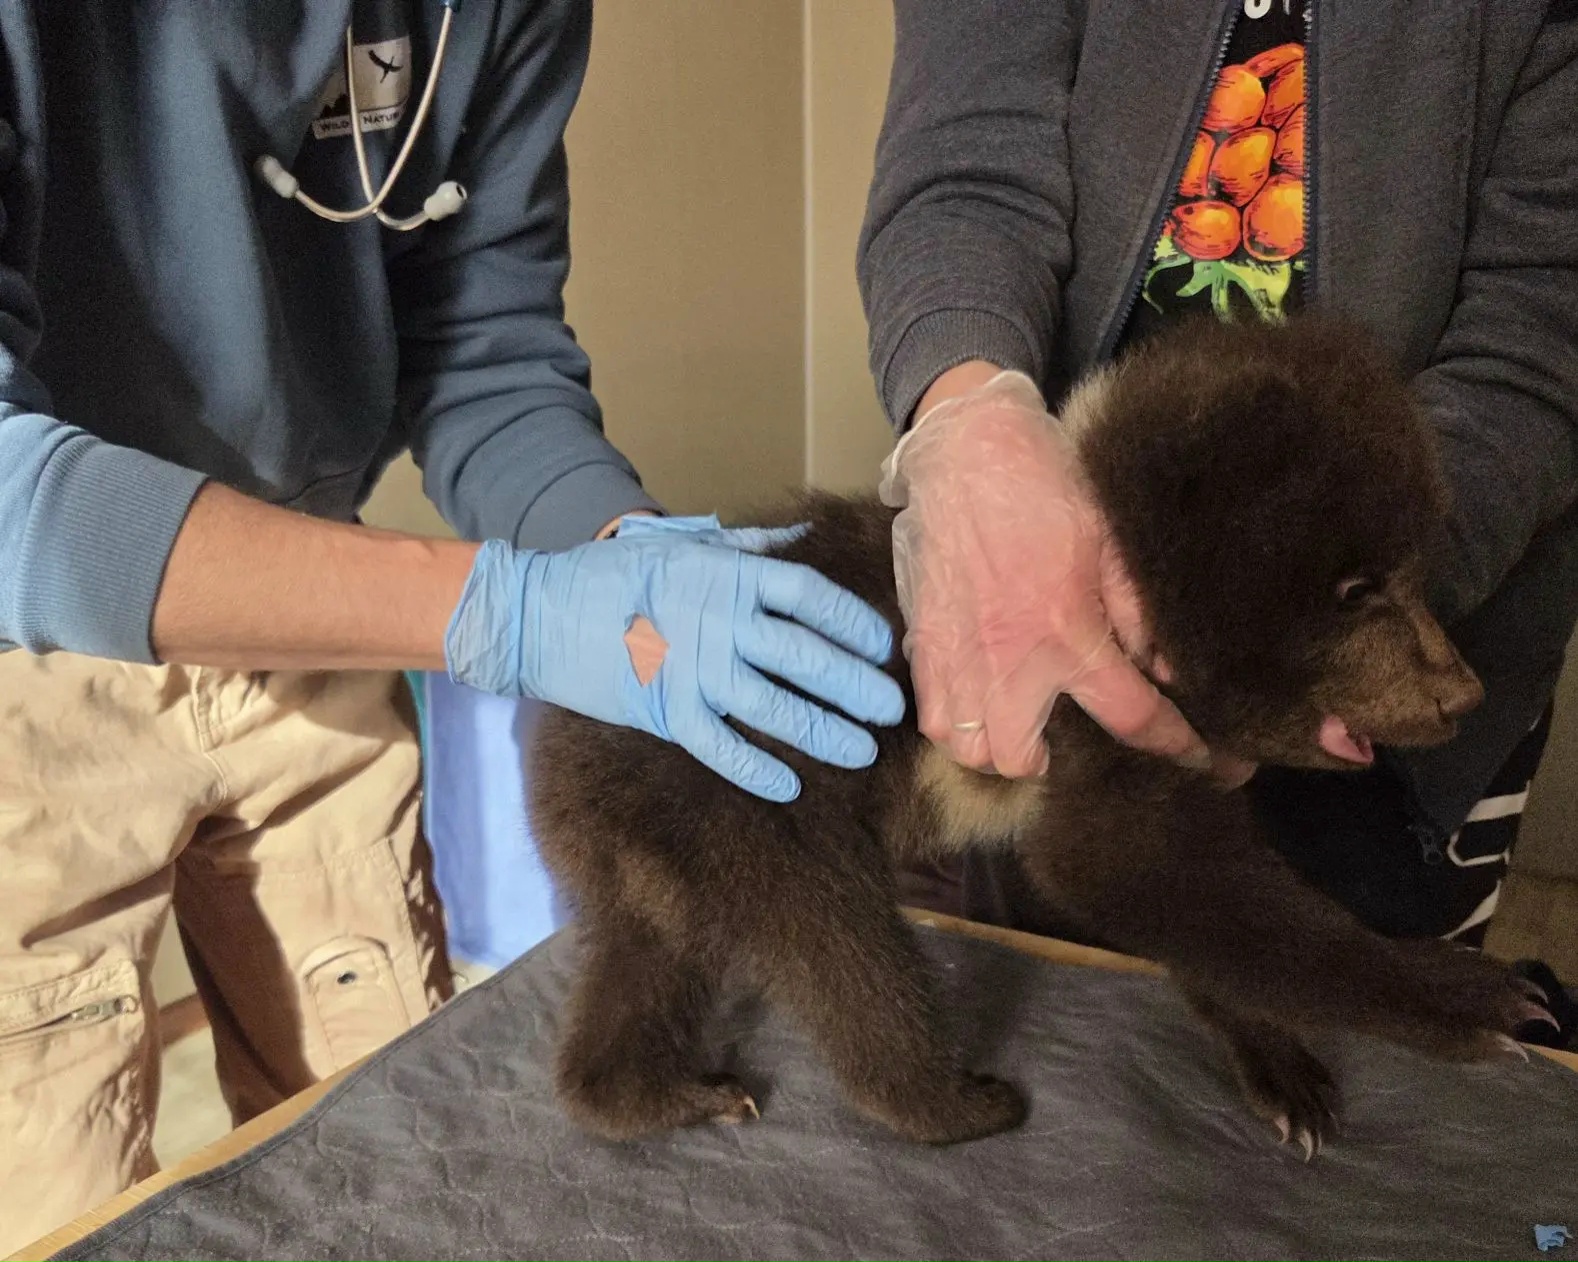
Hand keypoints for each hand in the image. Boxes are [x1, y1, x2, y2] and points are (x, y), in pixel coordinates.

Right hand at [443, 516, 906, 800]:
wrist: (538, 613)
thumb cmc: (615, 574)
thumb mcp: (683, 544)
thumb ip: (747, 547)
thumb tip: (800, 536)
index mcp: (728, 576)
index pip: (810, 596)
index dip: (853, 622)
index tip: (882, 646)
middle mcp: (720, 623)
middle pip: (806, 656)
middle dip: (855, 685)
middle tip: (891, 708)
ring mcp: (693, 670)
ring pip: (774, 707)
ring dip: (824, 731)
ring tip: (862, 750)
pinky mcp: (664, 712)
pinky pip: (720, 748)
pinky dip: (755, 770)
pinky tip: (790, 786)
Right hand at [879, 369, 1212, 777]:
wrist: (965, 449)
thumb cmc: (1043, 485)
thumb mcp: (1111, 540)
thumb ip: (1140, 612)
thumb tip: (1172, 671)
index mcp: (1066, 631)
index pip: (1133, 717)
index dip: (1182, 749)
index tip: (1212, 764)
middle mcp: (1006, 657)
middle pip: (1024, 759)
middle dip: (1050, 764)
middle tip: (1065, 739)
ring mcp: (957, 655)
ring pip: (970, 750)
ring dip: (998, 751)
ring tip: (1020, 726)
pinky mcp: (923, 642)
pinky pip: (932, 717)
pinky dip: (957, 726)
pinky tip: (979, 703)